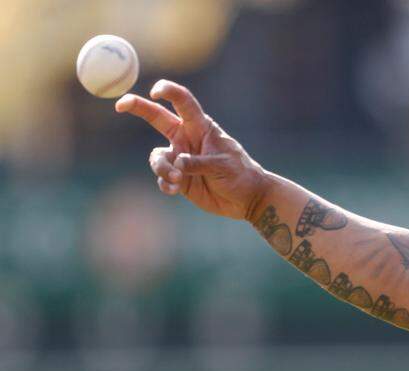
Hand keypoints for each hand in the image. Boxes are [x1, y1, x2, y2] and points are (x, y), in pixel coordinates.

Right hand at [116, 80, 268, 220]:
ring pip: (157, 157)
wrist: (246, 199)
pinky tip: (175, 190)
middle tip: (120, 105)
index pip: (183, 103)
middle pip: (156, 117)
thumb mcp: (223, 166)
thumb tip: (176, 163)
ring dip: (162, 168)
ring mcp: (180, 158)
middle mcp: (186, 139)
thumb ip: (198, 163)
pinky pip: (162, 179)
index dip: (169, 92)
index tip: (156, 90)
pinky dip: (166, 184)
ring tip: (177, 179)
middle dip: (137, 107)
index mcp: (201, 127)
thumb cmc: (241, 174)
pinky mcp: (179, 179)